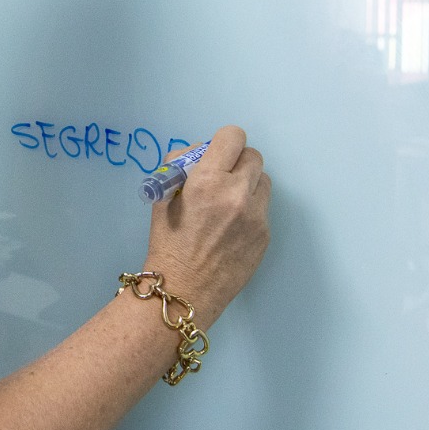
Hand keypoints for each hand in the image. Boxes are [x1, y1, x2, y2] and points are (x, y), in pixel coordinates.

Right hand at [143, 125, 271, 326]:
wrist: (184, 291)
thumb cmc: (167, 244)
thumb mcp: (162, 199)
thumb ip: (181, 168)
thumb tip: (198, 153)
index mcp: (208, 181)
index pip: (233, 137)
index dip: (224, 142)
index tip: (217, 153)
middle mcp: (237, 194)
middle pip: (253, 156)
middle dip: (237, 162)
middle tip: (223, 177)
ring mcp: (256, 216)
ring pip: (263, 181)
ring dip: (248, 184)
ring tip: (229, 203)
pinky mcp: (266, 235)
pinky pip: (263, 208)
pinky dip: (250, 210)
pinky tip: (231, 228)